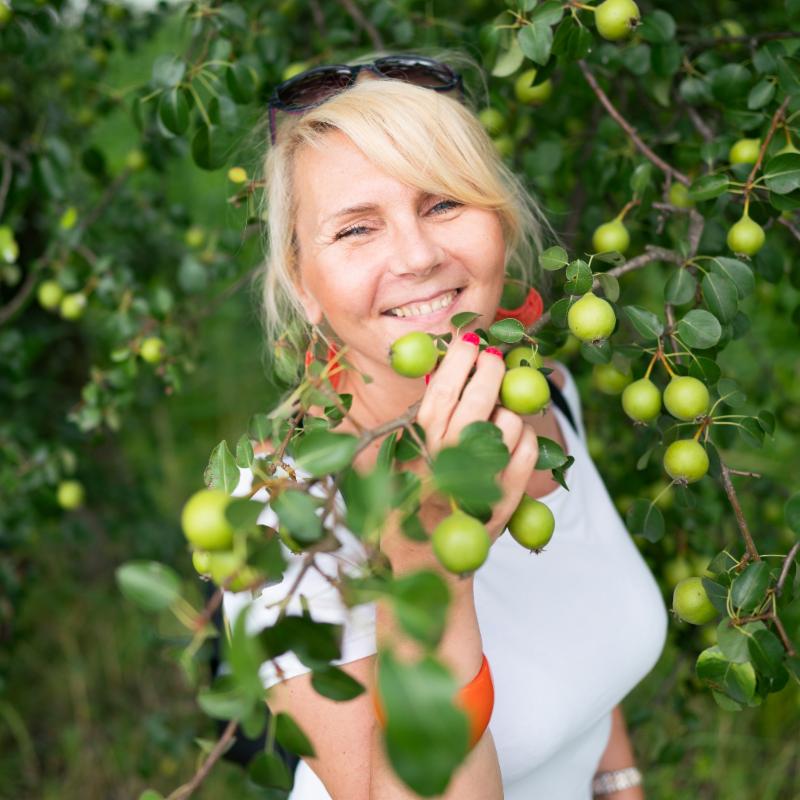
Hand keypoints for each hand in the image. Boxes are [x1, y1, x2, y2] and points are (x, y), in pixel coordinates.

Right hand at [412, 332, 538, 540]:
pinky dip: (526, 438)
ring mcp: (480, 480)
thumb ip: (413, 424)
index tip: (469, 338)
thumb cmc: (410, 505)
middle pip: (479, 400)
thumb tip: (437, 377)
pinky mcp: (506, 499)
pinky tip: (515, 438)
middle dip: (490, 370)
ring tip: (499, 412)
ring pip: (509, 423)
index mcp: (419, 447)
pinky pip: (527, 452)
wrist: (427, 562)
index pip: (440, 391)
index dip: (458, 361)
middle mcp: (449, 460)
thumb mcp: (398, 463)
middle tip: (494, 358)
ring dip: (509, 409)